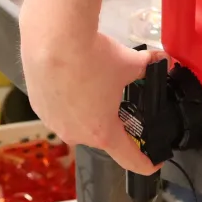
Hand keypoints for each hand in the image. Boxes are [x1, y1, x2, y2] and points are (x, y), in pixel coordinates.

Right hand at [20, 30, 161, 173]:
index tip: (152, 164)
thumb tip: (163, 62)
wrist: (53, 38)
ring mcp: (54, 122)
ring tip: (91, 83)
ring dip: (87, 110)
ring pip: (78, 123)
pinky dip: (67, 99)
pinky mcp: (38, 107)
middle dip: (112, 121)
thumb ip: (149, 68)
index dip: (145, 164)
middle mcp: (76, 134)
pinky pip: (58, 110)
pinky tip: (71, 79)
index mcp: (102, 132)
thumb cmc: (90, 56)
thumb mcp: (130, 63)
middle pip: (102, 136)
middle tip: (118, 99)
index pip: (129, 159)